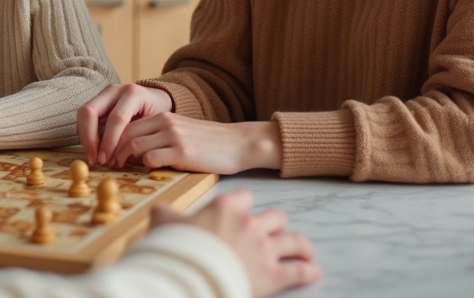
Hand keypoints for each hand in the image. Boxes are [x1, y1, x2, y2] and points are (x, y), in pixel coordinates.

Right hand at [77, 83, 172, 164]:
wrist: (155, 100)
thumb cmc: (156, 115)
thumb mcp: (153, 126)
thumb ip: (137, 138)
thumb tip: (120, 160)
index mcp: (133, 94)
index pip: (116, 118)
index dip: (109, 141)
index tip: (106, 160)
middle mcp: (115, 90)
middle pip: (90, 111)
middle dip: (89, 138)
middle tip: (94, 159)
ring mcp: (103, 93)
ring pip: (83, 113)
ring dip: (85, 138)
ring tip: (93, 157)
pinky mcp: (97, 100)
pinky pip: (85, 118)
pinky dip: (86, 135)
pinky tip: (93, 150)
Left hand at [105, 113, 281, 172]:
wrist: (238, 143)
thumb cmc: (209, 143)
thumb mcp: (181, 132)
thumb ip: (160, 137)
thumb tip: (135, 153)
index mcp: (163, 117)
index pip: (128, 125)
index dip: (114, 140)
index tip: (109, 153)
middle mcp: (166, 123)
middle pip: (126, 134)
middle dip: (113, 150)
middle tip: (109, 164)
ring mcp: (174, 137)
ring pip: (135, 145)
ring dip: (124, 158)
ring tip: (122, 168)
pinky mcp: (183, 152)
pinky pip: (152, 158)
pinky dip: (144, 165)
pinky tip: (146, 171)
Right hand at [151, 190, 319, 297]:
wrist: (190, 275)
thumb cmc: (177, 248)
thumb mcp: (162, 223)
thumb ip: (166, 213)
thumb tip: (161, 210)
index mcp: (226, 208)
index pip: (245, 197)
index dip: (244, 205)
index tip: (242, 211)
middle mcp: (250, 225)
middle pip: (276, 216)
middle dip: (276, 224)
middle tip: (272, 232)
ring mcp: (264, 250)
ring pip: (295, 240)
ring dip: (300, 246)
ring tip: (304, 251)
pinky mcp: (273, 276)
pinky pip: (299, 271)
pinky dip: (308, 272)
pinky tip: (313, 272)